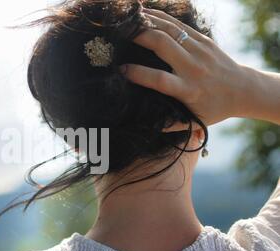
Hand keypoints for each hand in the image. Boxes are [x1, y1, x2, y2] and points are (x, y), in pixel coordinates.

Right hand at [119, 8, 250, 129]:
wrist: (243, 90)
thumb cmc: (213, 108)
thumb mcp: (194, 122)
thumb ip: (170, 125)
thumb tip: (145, 125)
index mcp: (189, 91)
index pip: (160, 80)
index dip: (138, 73)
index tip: (121, 69)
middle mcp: (194, 68)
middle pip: (163, 45)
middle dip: (139, 36)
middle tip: (119, 36)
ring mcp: (200, 51)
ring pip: (170, 30)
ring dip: (147, 22)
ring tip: (129, 21)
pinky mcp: (203, 40)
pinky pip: (178, 24)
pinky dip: (159, 18)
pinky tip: (145, 14)